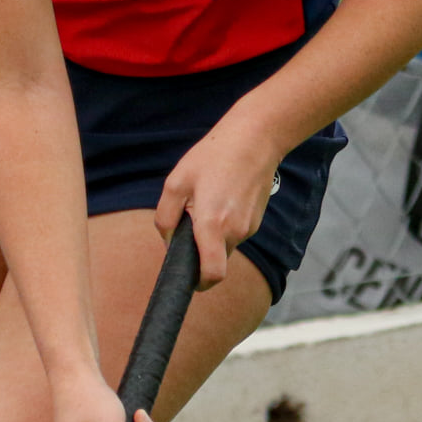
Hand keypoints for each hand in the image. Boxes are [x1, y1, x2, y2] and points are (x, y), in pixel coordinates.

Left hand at [154, 113, 283, 288]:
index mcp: (212, 225)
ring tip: (207, 200)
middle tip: (190, 220)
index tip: (187, 278)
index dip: (198, 283)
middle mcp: (235, 232)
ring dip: (212, 235)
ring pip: (224, 246)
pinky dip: (224, 225)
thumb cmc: (213, 156)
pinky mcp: (256, 220)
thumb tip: (168, 241)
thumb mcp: (176, 182)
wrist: (256, 138)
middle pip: (215, 261)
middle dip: (200, 251)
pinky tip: (221, 197)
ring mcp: (249, 228)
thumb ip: (165, 218)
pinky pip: (234, 233)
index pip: (211, 275)